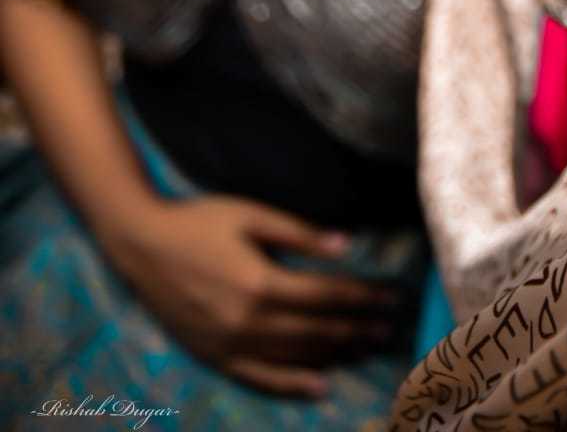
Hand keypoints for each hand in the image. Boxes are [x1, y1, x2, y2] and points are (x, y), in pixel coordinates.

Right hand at [105, 195, 397, 396]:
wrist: (141, 244)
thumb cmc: (199, 221)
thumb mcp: (251, 215)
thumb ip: (299, 234)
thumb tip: (346, 246)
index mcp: (261, 282)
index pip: (326, 295)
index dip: (362, 297)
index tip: (390, 297)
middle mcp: (248, 320)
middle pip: (317, 330)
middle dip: (357, 328)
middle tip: (388, 327)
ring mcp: (230, 344)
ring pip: (295, 356)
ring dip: (335, 354)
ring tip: (366, 348)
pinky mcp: (214, 356)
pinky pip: (260, 377)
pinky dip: (292, 385)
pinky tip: (320, 386)